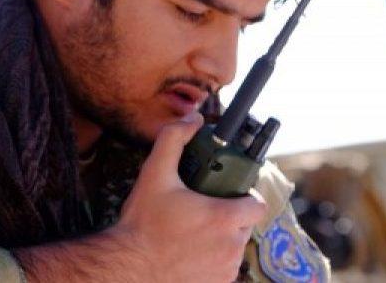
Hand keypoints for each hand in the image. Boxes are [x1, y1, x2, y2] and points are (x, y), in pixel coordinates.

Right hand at [111, 113, 266, 281]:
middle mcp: (231, 246)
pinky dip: (213, 260)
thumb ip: (174, 139)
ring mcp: (225, 270)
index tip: (228, 194)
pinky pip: (224, 268)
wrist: (128, 269)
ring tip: (194, 233)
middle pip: (244, 224)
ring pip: (234, 247)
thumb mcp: (154, 174)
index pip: (257, 204)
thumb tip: (193, 118)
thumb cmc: (142, 224)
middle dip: (229, 215)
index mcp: (224, 218)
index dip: (245, 197)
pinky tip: (191, 252)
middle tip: (203, 211)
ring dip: (221, 239)